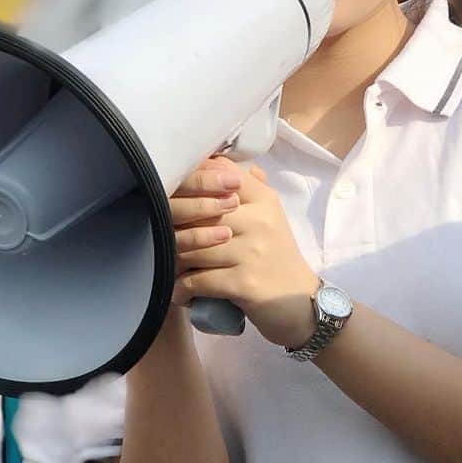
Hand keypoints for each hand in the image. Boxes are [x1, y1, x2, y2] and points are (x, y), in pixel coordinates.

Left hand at [171, 157, 318, 348]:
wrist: (301, 303)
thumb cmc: (277, 257)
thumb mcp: (268, 217)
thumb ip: (246, 189)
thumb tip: (215, 159)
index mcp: (264, 199)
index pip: (219, 176)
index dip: (189, 183)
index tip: (172, 196)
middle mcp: (259, 220)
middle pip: (198, 212)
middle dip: (173, 227)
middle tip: (160, 237)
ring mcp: (252, 252)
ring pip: (192, 248)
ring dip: (174, 261)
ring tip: (167, 266)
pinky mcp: (244, 283)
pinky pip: (197, 280)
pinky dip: (181, 289)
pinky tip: (178, 292)